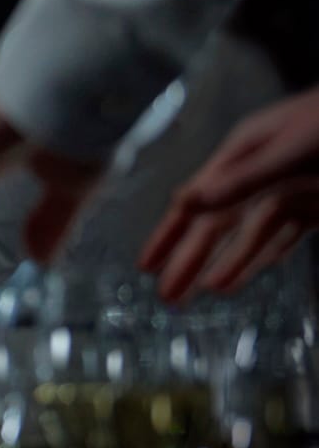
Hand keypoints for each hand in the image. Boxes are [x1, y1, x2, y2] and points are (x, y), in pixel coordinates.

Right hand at [141, 86, 318, 297]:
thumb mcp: (287, 149)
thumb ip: (240, 179)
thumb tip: (184, 201)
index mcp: (241, 155)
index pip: (195, 204)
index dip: (169, 236)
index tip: (146, 266)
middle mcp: (260, 175)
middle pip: (217, 225)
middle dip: (192, 260)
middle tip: (169, 297)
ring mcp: (290, 188)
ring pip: (250, 234)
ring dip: (229, 262)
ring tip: (207, 294)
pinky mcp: (317, 202)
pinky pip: (286, 232)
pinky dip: (268, 252)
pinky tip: (254, 268)